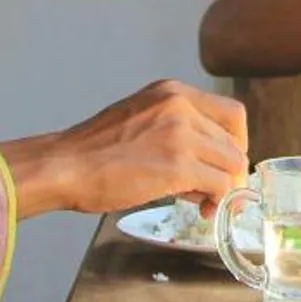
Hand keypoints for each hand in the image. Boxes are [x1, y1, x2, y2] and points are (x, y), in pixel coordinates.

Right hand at [0, 79, 250, 217]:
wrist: (63, 166)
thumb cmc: (93, 151)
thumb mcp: (141, 119)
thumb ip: (175, 128)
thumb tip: (207, 160)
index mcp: (173, 92)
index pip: (232, 114)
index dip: (236, 144)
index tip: (225, 164)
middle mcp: (181, 106)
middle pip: (234, 143)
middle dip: (230, 172)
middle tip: (214, 193)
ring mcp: (181, 134)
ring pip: (233, 164)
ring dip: (225, 189)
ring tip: (203, 203)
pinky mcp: (178, 165)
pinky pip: (221, 185)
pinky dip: (218, 201)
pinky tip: (202, 209)